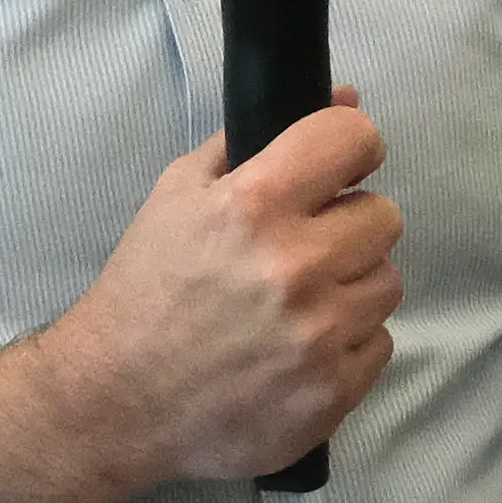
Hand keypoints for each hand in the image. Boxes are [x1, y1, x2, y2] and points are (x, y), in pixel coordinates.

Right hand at [43, 97, 401, 490]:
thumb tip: (345, 100)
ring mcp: (319, 335)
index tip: (339, 168)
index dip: (352, 148)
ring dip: (351, 286)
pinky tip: (298, 349)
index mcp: (253, 206)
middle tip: (305, 247)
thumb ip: (255, 140)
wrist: (114, 402)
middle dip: (348, 225)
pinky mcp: (332, 391)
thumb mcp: (178, 195)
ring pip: (387, 282)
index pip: (353, 141)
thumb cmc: (145, 291)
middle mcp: (294, 267)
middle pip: (384, 217)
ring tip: (299, 303)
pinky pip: (379, 344)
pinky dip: (347, 344)